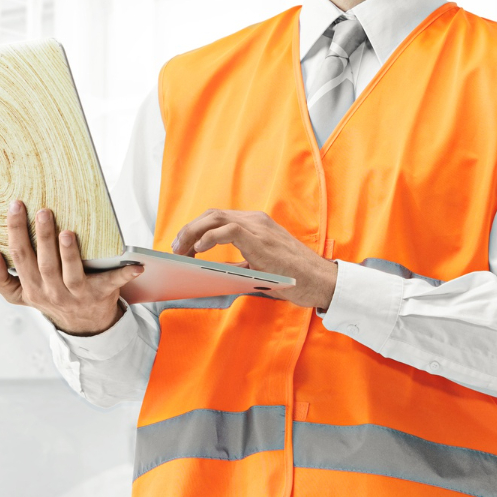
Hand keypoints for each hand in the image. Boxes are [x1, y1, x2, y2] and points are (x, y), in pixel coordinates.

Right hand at [0, 200, 142, 335]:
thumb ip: (0, 279)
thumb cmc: (50, 298)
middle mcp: (52, 292)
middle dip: (42, 237)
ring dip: (69, 253)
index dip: (15, 232)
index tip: (15, 207)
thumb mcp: (21, 294)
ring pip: (70, 273)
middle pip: (44, 263)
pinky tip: (136, 265)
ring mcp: (76, 295)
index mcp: (31, 287)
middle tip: (42, 211)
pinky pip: (112, 283)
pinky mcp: (100, 295)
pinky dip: (125, 274)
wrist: (83, 325)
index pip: (20, 257)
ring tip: (68, 233)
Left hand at [172, 208, 336, 309]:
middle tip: (175, 249)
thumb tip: (212, 274)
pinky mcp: (260, 239)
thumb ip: (239, 266)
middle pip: (212, 215)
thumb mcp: (260, 268)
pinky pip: (228, 230)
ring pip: (215, 218)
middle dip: (188, 230)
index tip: (183, 246)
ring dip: (192, 233)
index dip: (196, 230)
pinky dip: (209, 237)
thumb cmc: (293, 278)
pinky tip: (199, 249)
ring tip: (181, 249)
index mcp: (255, 225)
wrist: (320, 281)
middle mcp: (256, 220)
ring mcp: (258, 227)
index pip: (218, 218)